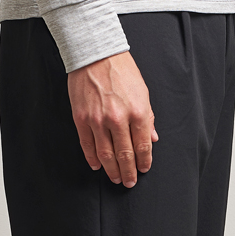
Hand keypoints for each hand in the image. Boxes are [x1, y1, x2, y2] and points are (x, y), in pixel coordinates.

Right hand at [67, 51, 157, 187]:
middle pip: (125, 155)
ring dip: (112, 170)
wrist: (96, 53)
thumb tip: (152, 138)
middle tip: (129, 182)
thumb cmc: (121, 71)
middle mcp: (118, 119)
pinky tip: (97, 166)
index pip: (143, 146)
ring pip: (106, 154)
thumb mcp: (143, 92)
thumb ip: (148, 117)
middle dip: (128, 172)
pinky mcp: (82, 118)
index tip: (143, 169)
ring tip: (116, 179)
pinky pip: (87, 145)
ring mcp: (98, 120)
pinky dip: (92, 158)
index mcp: (137, 111)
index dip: (144, 161)